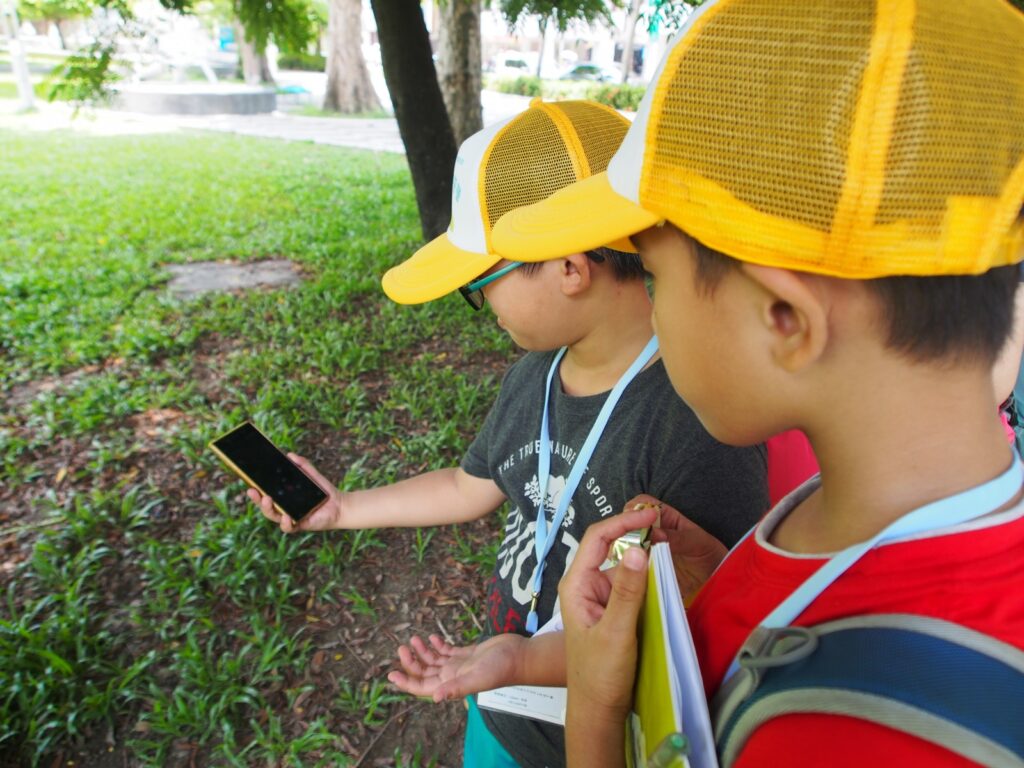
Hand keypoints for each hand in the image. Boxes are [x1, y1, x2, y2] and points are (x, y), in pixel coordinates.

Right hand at [246, 453, 343, 532]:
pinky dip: (286, 523)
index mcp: (284, 497)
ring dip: (268, 509)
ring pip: (274, 516)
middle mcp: (284, 508)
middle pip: (265, 506)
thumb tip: (289, 455)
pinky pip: (289, 527)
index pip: (266, 494)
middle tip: (253, 491)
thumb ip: (302, 465)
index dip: (256, 490)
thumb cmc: (322, 490)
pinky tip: (286, 516)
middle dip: (257, 499)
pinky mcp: (300, 525)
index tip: (249, 483)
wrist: (338, 504)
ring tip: (266, 500)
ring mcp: (290, 517)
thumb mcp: (311, 474)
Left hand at [387, 633, 523, 702]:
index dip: (407, 682)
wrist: (520, 656)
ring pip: (435, 660)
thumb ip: (456, 688)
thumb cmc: (501, 668)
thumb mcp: (477, 678)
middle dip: (412, 662)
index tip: (392, 673)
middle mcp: (453, 676)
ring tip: (414, 638)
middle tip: (402, 647)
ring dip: (423, 651)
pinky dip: (439, 645)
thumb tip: (436, 698)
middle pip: (425, 672)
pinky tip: (433, 637)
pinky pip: (448, 650)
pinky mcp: (469, 653)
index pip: (423, 687)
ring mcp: (461, 664)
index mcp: (452, 683)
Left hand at [559, 507, 655, 766]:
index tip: (651, 515)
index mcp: (577, 584)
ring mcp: (600, 596)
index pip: (597, 538)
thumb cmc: (601, 673)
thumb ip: (628, 591)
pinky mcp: (614, 609)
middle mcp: (586, 585)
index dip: (623, 522)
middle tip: (665, 531)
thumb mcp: (617, 631)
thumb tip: (638, 549)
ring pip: (623, 565)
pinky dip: (646, 576)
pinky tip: (663, 576)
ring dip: (643, 556)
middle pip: (610, 546)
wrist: (599, 708)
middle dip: (635, 534)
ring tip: (668, 550)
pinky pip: (630, 584)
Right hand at [627, 494, 726, 601]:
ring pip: (626, 547)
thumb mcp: (698, 543)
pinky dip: (628, 571)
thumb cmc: (710, 555)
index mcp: (664, 517)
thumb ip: (677, 537)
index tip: (631, 523)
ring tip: (629, 564)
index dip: (633, 510)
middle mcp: (651, 533)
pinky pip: (631, 568)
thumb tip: (653, 535)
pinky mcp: (644, 571)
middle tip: (628, 547)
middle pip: (628, 526)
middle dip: (624, 534)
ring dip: (624, 553)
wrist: (717, 582)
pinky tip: (631, 576)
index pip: (641, 504)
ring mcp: (646, 552)